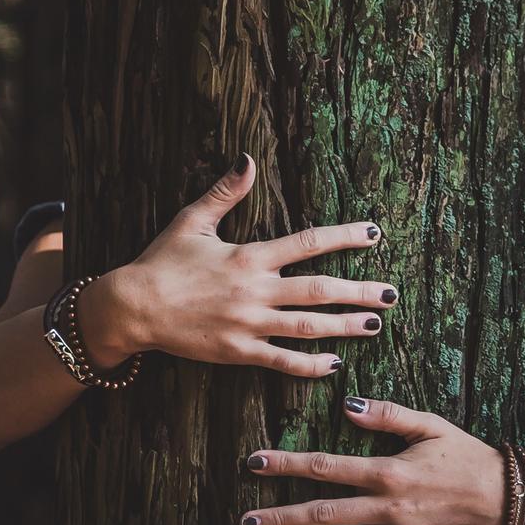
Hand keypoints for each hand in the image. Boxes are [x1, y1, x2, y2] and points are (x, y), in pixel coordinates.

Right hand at [78, 153, 397, 376]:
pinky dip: (310, 365)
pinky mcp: (238, 353)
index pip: (308, 243)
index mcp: (249, 257)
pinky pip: (281, 361)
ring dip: (344, 326)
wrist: (133, 308)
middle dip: (359, 291)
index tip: (373, 235)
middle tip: (391, 295)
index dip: (344, 237)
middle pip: (319, 290)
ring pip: (308, 327)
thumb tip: (248, 159)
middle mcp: (255, 291)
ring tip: (374, 325)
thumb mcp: (192, 220)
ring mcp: (249, 325)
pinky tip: (334, 364)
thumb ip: (226, 192)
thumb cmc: (161, 262)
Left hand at [240, 396, 506, 524]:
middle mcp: (388, 508)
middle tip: (244, 522)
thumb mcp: (431, 426)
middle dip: (280, 516)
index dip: (287, 464)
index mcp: (388, 471)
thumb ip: (388, 415)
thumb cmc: (468, 458)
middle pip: (323, 512)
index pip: (326, 467)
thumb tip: (346, 405)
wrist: (512, 499)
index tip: (254, 464)